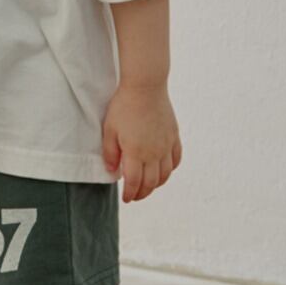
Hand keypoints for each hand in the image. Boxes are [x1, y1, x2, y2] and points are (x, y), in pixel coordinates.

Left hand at [101, 82, 181, 202]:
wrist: (145, 86)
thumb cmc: (124, 106)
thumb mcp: (109, 129)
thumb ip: (110, 153)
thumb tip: (113, 171)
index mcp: (136, 152)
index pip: (135, 182)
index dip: (130, 194)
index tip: (126, 199)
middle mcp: (154, 152)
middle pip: (151, 182)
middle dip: (143, 193)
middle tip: (135, 196)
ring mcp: (166, 145)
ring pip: (166, 174)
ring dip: (157, 184)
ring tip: (148, 186)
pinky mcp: (174, 136)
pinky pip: (176, 159)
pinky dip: (170, 169)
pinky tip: (163, 170)